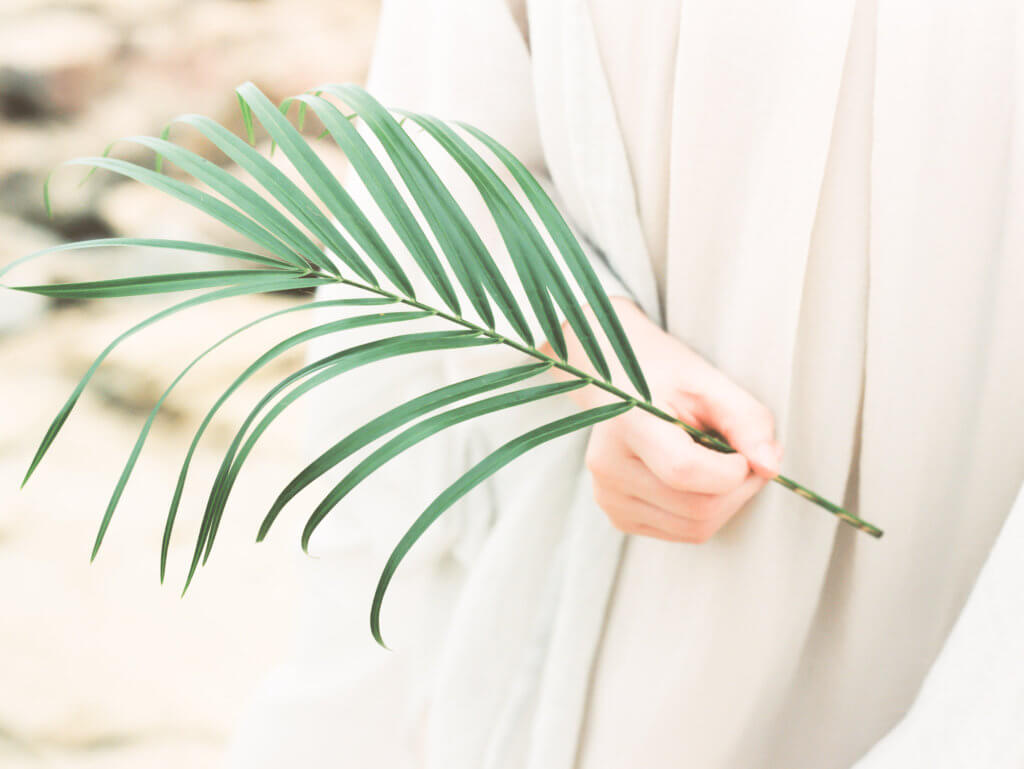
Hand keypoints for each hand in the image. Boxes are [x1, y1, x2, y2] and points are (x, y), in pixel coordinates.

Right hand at [550, 298, 782, 543]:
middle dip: (738, 488)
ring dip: (725, 502)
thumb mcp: (711, 385)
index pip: (686, 471)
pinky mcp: (620, 519)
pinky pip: (684, 533)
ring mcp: (611, 499)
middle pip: (698, 509)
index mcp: (627, 424)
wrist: (622, 388)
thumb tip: (770, 467)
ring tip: (717, 465)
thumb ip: (747, 421)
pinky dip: (705, 512)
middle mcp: (610, 469)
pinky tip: (697, 482)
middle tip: (744, 457)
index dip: (734, 470)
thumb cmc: (666, 381)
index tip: (744, 450)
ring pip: (696, 529)